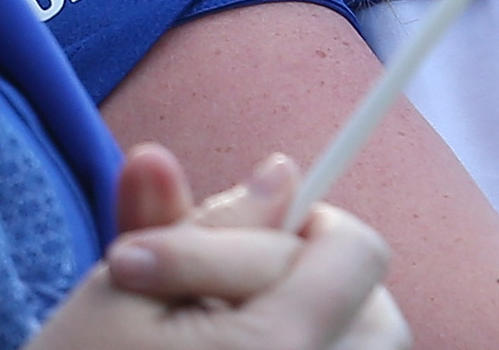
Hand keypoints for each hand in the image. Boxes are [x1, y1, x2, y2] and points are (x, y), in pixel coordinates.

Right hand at [44, 149, 407, 349]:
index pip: (359, 255)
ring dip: (316, 327)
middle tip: (238, 290)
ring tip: (237, 329)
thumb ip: (206, 225)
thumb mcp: (119, 288)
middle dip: (320, 284)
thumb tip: (280, 169)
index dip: (310, 228)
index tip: (244, 238)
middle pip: (379, 317)